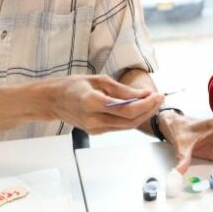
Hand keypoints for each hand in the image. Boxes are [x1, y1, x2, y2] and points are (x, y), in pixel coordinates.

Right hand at [45, 75, 162, 134]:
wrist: (52, 100)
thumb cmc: (73, 86)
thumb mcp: (98, 80)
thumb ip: (122, 89)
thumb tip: (144, 94)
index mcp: (93, 102)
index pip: (126, 109)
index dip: (145, 104)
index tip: (157, 95)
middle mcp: (94, 119)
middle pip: (129, 121)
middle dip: (148, 110)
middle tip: (160, 98)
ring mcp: (94, 129)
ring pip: (126, 126)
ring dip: (143, 115)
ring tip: (153, 103)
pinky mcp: (95, 132)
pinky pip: (119, 127)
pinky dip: (131, 119)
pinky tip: (139, 109)